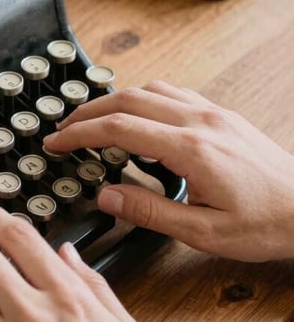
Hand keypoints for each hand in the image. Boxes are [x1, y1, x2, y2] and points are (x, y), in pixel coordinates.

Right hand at [43, 80, 293, 261]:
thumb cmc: (266, 224)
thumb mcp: (204, 232)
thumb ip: (150, 212)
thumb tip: (106, 195)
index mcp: (191, 149)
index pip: (119, 128)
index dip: (79, 134)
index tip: (56, 142)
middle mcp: (200, 121)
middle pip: (127, 99)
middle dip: (87, 112)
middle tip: (63, 129)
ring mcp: (212, 113)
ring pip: (149, 89)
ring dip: (113, 101)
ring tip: (92, 121)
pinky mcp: (221, 115)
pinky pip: (172, 92)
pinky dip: (142, 98)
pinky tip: (135, 115)